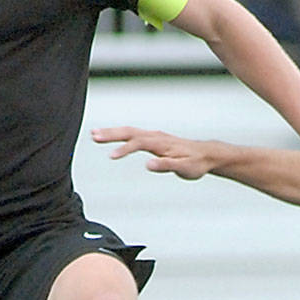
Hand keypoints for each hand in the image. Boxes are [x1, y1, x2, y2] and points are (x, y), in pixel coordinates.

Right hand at [91, 125, 216, 178]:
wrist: (205, 155)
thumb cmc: (195, 163)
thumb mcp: (184, 168)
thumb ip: (166, 166)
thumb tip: (148, 164)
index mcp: (161, 143)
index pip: (138, 143)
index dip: (124, 149)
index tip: (110, 156)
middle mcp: (156, 137)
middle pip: (130, 132)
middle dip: (111, 134)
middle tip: (93, 136)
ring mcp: (154, 136)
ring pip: (129, 131)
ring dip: (112, 132)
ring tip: (94, 134)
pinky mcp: (153, 139)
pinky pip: (133, 134)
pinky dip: (120, 134)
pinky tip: (109, 136)